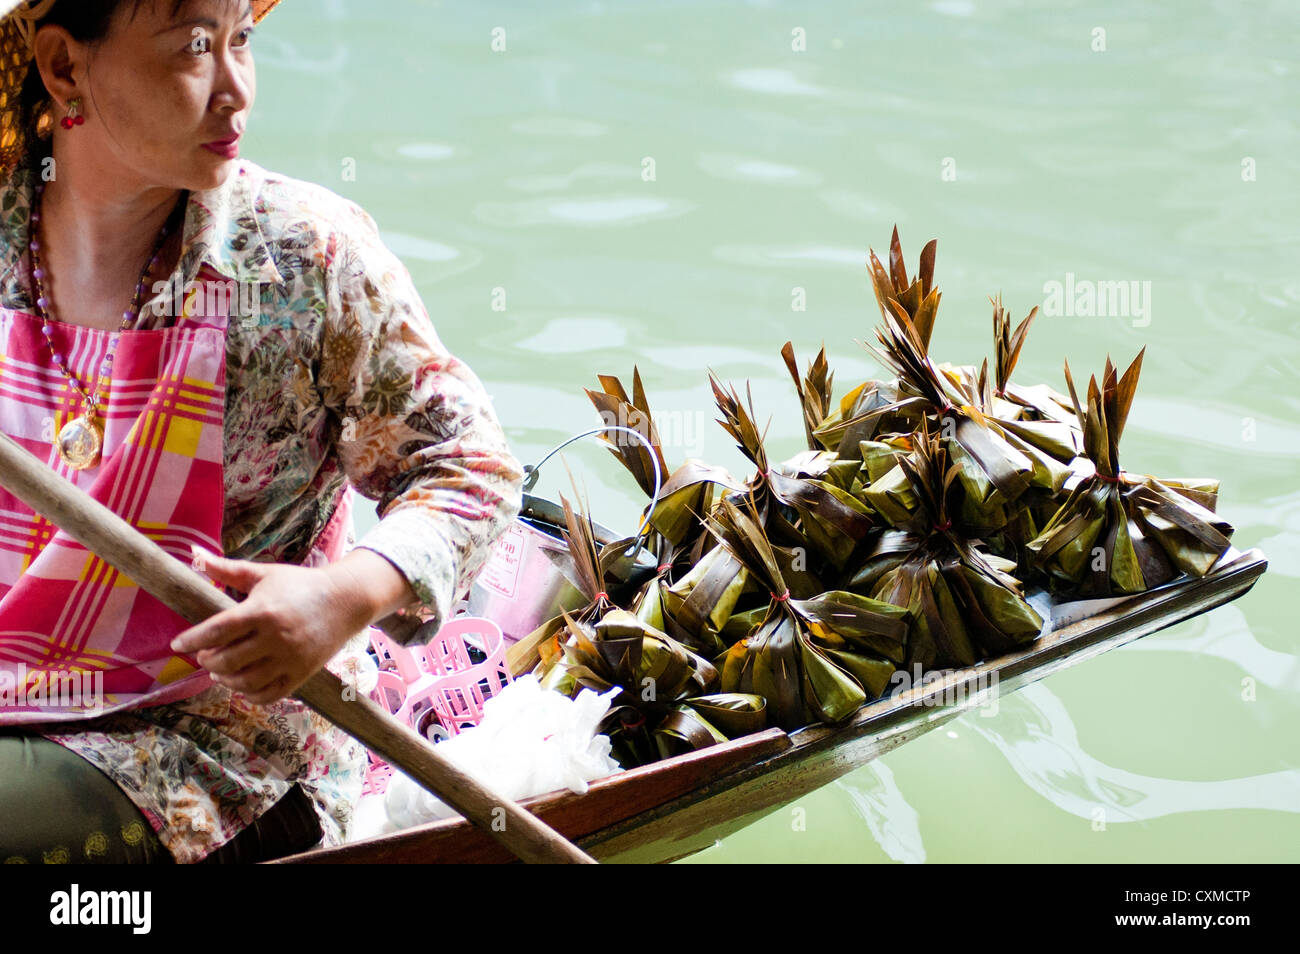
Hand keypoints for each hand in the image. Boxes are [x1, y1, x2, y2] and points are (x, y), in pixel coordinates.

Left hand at [171, 551, 374, 704]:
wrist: (345, 600)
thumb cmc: (300, 584)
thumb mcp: (265, 574)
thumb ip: (228, 570)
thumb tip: (194, 555)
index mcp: (262, 610)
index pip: (216, 630)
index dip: (192, 640)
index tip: (178, 645)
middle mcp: (275, 636)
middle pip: (226, 660)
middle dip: (207, 660)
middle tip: (204, 655)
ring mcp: (290, 658)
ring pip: (245, 681)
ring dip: (224, 679)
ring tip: (220, 671)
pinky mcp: (302, 674)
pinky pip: (269, 695)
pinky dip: (249, 694)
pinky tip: (242, 684)